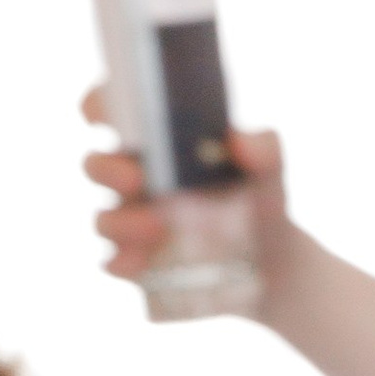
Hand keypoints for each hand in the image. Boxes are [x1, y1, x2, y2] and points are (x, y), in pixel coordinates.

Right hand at [82, 84, 287, 283]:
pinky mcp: (143, 264)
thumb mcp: (268, 175)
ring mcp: (134, 224)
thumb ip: (262, 149)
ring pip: (104, 219)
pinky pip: (115, 264)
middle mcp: (134, 181)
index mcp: (153, 145)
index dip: (98, 107)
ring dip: (120, 223)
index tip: (102, 115)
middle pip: (95, 166)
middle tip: (137, 178)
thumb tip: (238, 141)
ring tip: (158, 228)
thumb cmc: (261, 206)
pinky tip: (135, 265)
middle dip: (107, 169)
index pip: (110, 113)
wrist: (279, 268)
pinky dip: (120, 264)